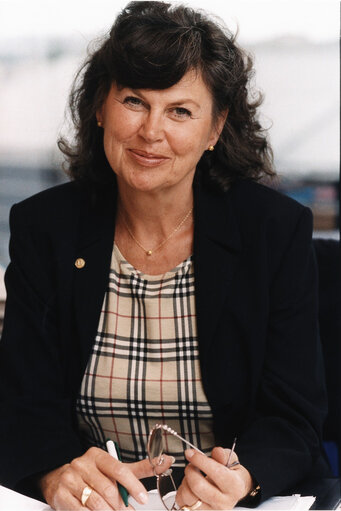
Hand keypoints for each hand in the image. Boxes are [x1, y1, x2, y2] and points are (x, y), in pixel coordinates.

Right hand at [38, 446, 173, 509]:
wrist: (59, 478)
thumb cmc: (93, 474)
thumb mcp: (115, 469)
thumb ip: (140, 469)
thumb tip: (166, 461)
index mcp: (98, 456)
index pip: (119, 469)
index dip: (133, 486)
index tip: (143, 499)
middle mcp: (82, 464)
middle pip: (108, 490)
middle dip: (121, 506)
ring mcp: (70, 479)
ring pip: (96, 502)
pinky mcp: (60, 495)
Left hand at [176, 447, 252, 509]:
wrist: (234, 493)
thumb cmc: (231, 476)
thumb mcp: (232, 462)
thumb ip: (224, 455)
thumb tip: (217, 451)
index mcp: (234, 486)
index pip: (215, 472)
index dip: (200, 460)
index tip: (191, 453)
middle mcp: (223, 502)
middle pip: (198, 486)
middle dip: (190, 471)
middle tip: (191, 464)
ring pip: (188, 497)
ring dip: (185, 482)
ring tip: (191, 475)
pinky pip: (183, 504)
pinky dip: (181, 492)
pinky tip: (188, 486)